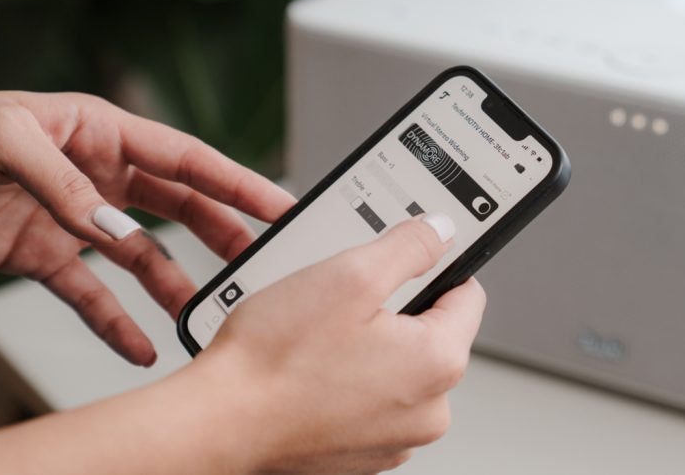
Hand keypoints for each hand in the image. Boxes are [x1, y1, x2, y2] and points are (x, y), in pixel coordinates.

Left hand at [0, 91, 294, 365]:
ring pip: (143, 256)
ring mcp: (76, 218)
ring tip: (198, 313)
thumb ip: (66, 182)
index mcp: (102, 133)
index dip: (238, 183)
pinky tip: (136, 343)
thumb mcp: (6, 139)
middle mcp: (99, 174)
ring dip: (172, 285)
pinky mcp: (45, 255)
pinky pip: (92, 294)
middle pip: (180, 208)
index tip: (279, 206)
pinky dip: (114, 322)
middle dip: (222, 235)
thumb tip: (114, 225)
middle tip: (256, 262)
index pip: (187, 159)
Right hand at [196, 216, 484, 473]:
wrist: (217, 426)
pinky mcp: (363, 454)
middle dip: (393, 310)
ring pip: (397, 368)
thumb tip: (442, 231)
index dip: (433, 267)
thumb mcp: (349, 275)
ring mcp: (395, 438)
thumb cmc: (273, 361)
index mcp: (439, 364)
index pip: (468, 294)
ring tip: (318, 339)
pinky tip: (311, 370)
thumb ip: (409, 246)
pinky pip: (370, 401)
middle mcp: (429, 411)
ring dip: (368, 347)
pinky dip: (348, 383)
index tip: (402, 261)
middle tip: (341, 302)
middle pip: (431, 333)